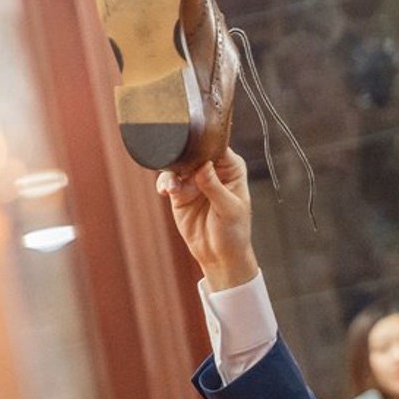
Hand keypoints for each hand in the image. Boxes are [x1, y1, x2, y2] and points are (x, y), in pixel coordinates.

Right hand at [157, 151, 256, 289]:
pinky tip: (167, 192)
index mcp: (230, 167)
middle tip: (178, 165)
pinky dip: (165, 184)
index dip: (205, 142)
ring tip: (172, 187)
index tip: (193, 145)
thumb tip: (203, 166)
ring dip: (172, 171)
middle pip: (194, 150)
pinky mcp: (180, 192)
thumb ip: (214, 187)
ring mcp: (194, 180)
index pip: (217, 145)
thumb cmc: (233, 232)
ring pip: (178, 164)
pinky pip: (168, 181)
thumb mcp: (228, 209)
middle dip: (183, 154)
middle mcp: (212, 169)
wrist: (219, 256)